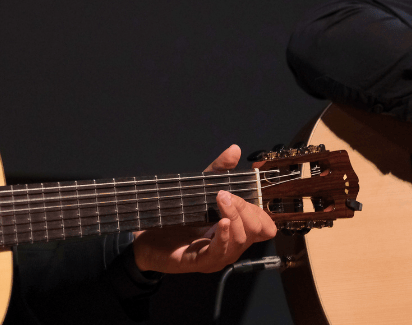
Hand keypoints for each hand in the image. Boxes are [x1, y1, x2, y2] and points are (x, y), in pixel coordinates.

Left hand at [132, 144, 276, 272]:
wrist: (147, 238)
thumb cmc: (177, 217)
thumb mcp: (200, 189)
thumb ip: (218, 171)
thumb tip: (234, 149)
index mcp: (235, 230)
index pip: (264, 225)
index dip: (258, 208)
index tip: (243, 190)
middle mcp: (231, 244)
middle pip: (256, 230)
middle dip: (244, 207)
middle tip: (225, 194)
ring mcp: (219, 255)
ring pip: (242, 239)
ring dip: (234, 216)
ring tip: (221, 199)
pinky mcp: (202, 261)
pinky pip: (221, 251)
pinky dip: (225, 235)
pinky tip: (222, 222)